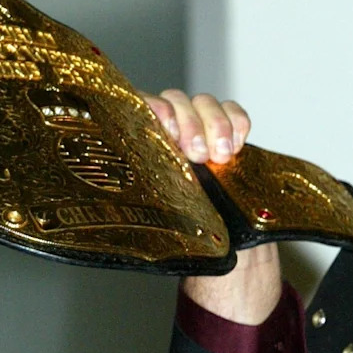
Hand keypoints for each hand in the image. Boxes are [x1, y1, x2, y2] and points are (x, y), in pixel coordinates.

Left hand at [143, 89, 282, 324]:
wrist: (224, 251)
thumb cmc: (187, 239)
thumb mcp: (161, 226)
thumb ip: (146, 212)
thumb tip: (114, 221)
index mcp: (144, 153)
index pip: (138, 113)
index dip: (150, 109)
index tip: (163, 126)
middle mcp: (170, 136)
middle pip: (174, 102)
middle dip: (187, 121)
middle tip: (197, 152)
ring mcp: (200, 132)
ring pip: (203, 104)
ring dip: (214, 123)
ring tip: (221, 154)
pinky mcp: (229, 135)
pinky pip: (233, 113)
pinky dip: (237, 122)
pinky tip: (238, 144)